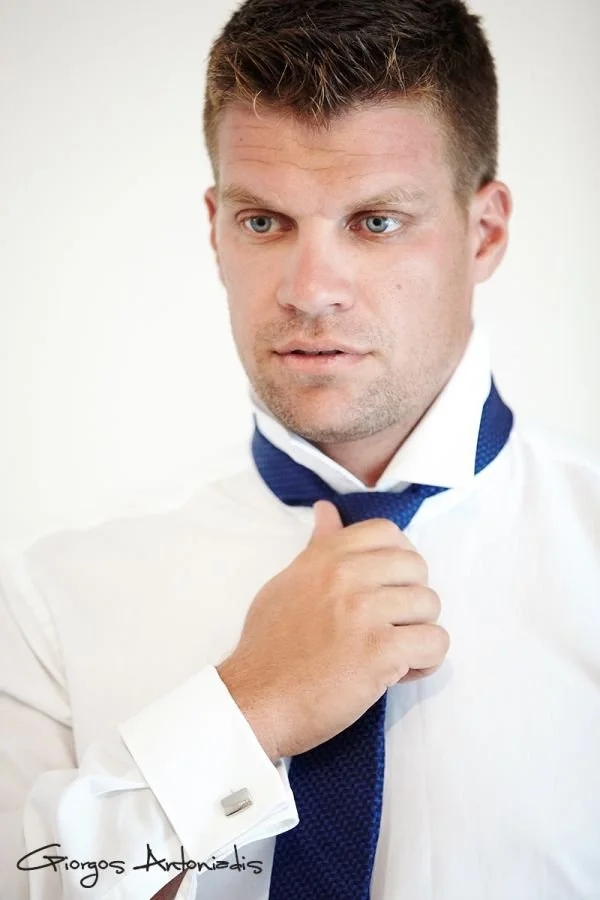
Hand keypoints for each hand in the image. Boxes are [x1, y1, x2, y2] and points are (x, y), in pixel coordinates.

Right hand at [217, 500, 448, 759]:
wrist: (256, 700)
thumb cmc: (269, 647)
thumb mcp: (287, 583)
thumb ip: (317, 548)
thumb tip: (327, 510)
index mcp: (326, 557)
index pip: (386, 532)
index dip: (398, 557)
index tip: (389, 585)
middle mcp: (346, 576)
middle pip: (416, 567)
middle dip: (412, 598)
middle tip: (391, 624)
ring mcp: (364, 612)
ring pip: (430, 605)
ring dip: (418, 632)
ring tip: (393, 652)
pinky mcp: (380, 651)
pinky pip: (435, 643)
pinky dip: (425, 662)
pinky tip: (399, 672)